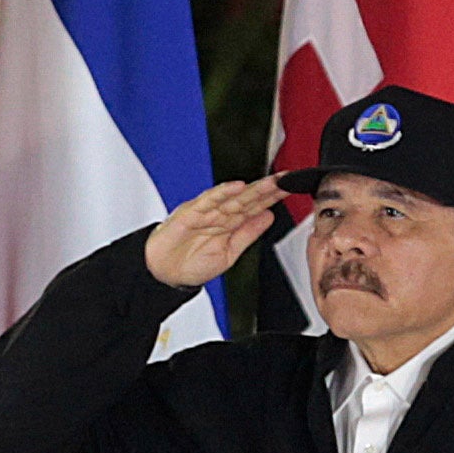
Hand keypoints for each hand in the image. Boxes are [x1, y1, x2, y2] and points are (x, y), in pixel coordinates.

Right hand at [145, 178, 281, 289]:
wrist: (163, 272)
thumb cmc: (191, 263)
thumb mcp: (229, 253)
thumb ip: (248, 234)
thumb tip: (268, 217)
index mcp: (229, 223)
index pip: (255, 207)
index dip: (273, 198)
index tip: (290, 189)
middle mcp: (220, 214)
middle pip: (248, 198)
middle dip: (268, 189)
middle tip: (287, 180)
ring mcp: (206, 211)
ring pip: (232, 196)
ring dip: (252, 188)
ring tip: (271, 182)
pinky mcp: (191, 212)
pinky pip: (209, 200)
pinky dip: (222, 192)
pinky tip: (237, 187)